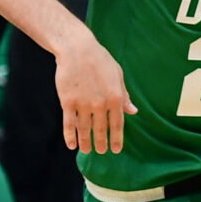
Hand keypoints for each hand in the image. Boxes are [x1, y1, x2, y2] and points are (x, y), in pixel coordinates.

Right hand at [57, 38, 136, 152]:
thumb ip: (124, 96)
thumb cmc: (100, 61)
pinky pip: (69, 123)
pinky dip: (70, 135)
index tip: (116, 150)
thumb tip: (133, 112)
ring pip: (84, 129)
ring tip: (86, 151)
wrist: (77, 50)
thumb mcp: (118, 76)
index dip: (116, 139)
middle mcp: (100, 104)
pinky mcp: (67, 101)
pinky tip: (71, 145)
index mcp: (116, 98)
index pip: (117, 124)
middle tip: (101, 151)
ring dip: (85, 142)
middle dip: (101, 143)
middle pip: (100, 129)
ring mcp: (83, 104)